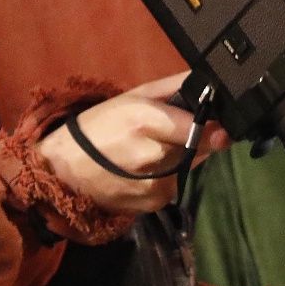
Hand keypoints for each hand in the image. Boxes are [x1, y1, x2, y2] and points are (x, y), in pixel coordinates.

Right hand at [35, 72, 231, 213]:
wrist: (64, 171)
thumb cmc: (98, 126)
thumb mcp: (134, 96)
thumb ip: (174, 87)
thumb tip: (209, 82)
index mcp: (146, 122)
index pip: (199, 127)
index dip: (213, 126)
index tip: (220, 124)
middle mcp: (154, 155)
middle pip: (199, 147)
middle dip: (195, 139)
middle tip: (171, 132)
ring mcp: (156, 184)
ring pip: (189, 166)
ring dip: (181, 157)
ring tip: (153, 151)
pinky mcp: (155, 203)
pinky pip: (176, 184)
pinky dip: (169, 176)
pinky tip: (146, 170)